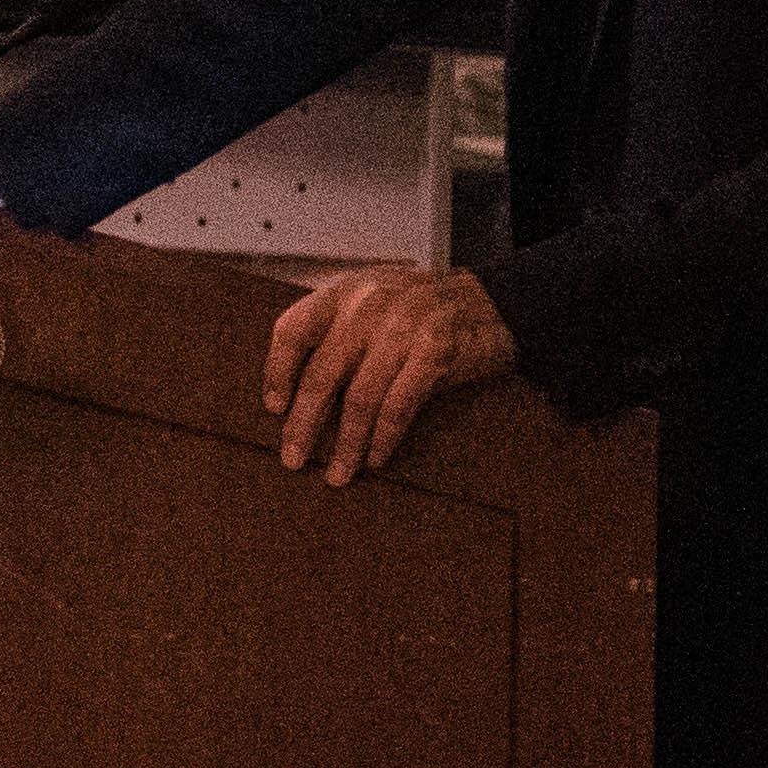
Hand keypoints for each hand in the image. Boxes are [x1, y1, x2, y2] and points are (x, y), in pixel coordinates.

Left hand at [259, 263, 514, 487]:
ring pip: (360, 398)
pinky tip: (375, 459)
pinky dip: (383, 437)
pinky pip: (399, 405)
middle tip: (292, 459)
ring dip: (346, 444)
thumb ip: (334, 326)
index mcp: (342, 292)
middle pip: (322, 374)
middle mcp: (367, 307)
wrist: (493, 300)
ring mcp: (403, 329)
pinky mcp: (435, 353)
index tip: (273, 409)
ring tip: (337, 474)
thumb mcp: (370, 298)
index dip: (277, 372)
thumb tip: (293, 389)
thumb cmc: (420, 308)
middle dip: (303, 424)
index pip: (292, 330)